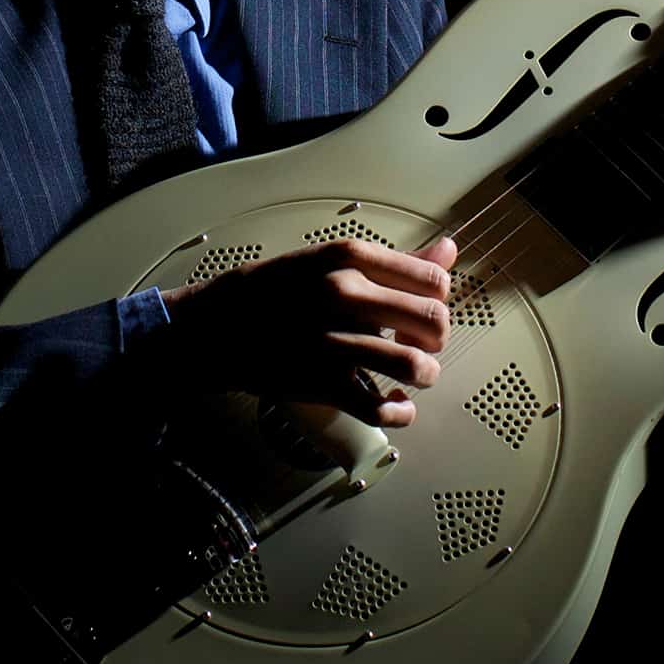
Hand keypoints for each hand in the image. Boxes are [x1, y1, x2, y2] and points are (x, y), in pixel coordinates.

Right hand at [160, 235, 455, 426]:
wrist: (215, 326)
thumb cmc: (275, 289)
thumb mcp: (331, 260)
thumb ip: (395, 261)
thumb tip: (448, 251)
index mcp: (350, 258)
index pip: (433, 280)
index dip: (438, 300)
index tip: (424, 308)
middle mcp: (345, 294)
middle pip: (433, 321)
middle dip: (437, 338)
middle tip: (420, 342)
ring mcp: (333, 341)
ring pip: (414, 365)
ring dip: (426, 375)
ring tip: (415, 375)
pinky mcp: (322, 383)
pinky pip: (381, 408)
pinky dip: (400, 413)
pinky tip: (397, 405)